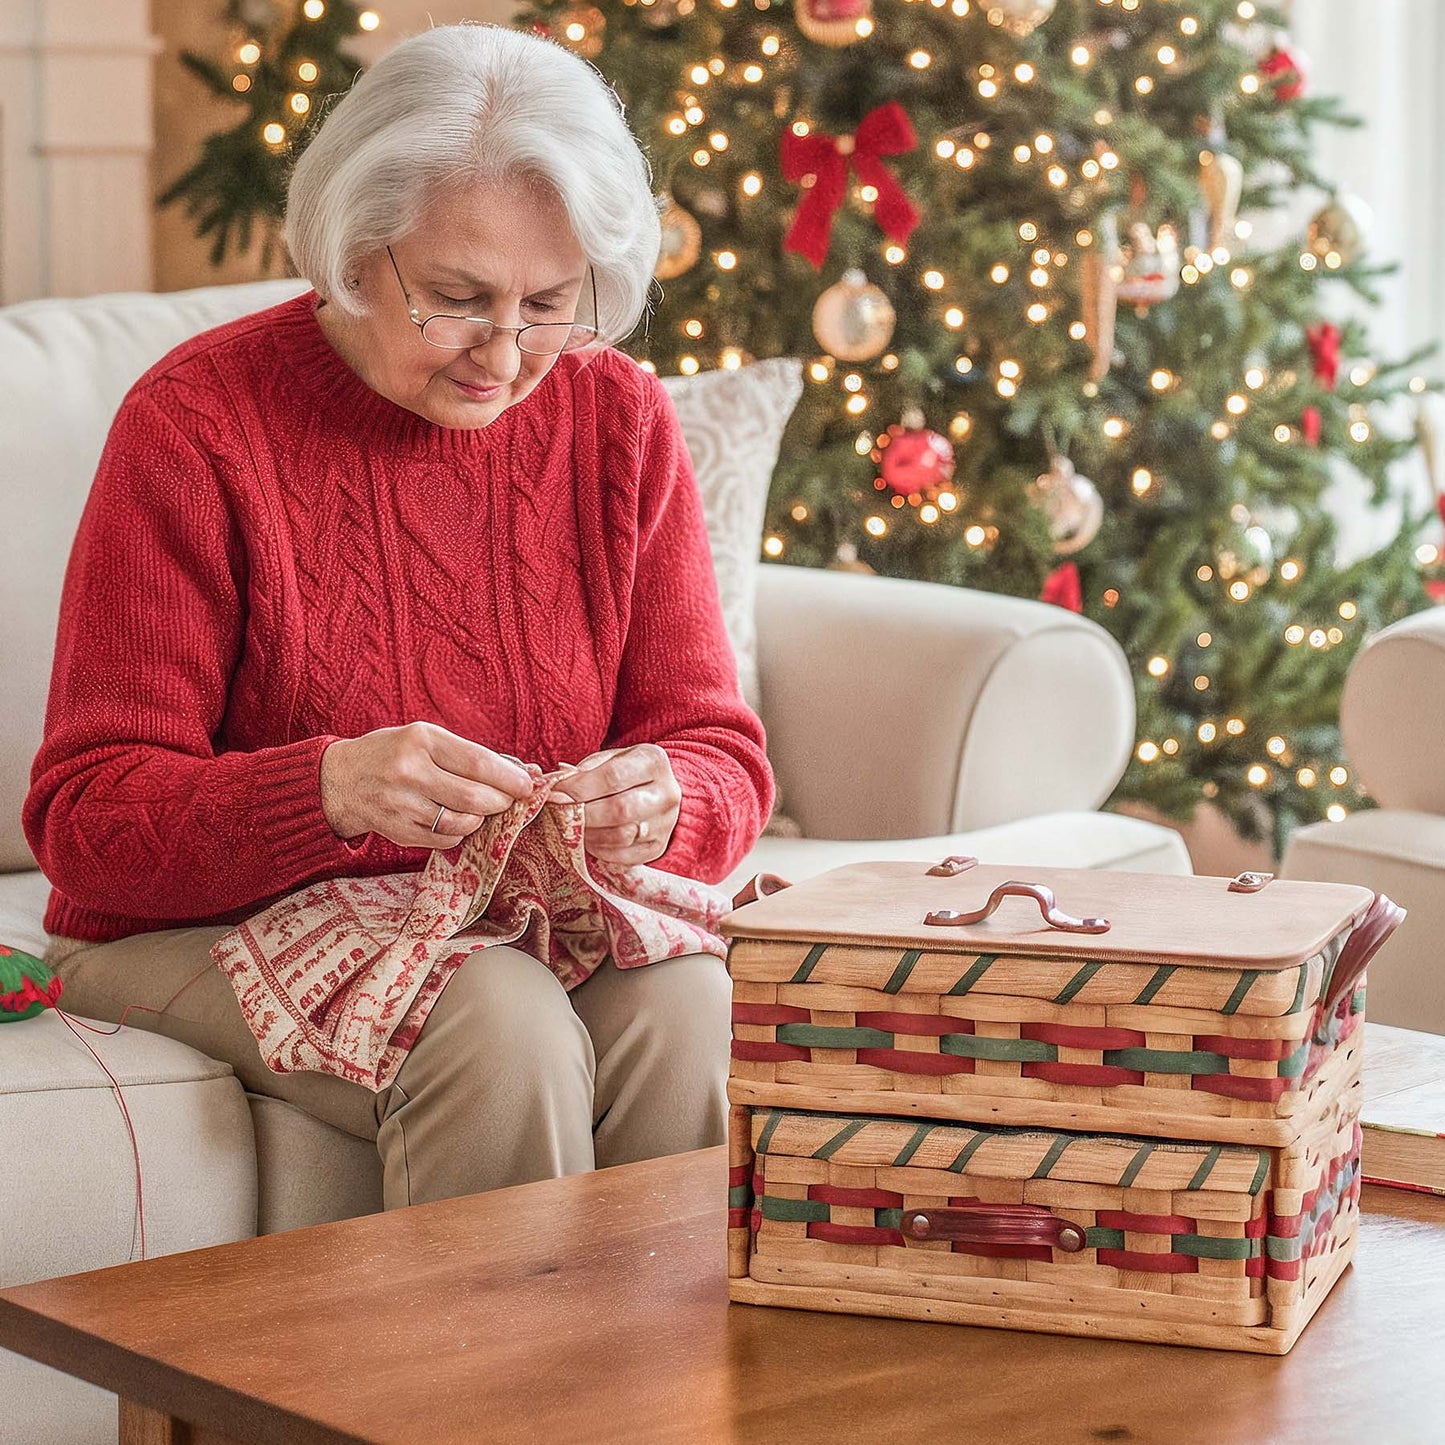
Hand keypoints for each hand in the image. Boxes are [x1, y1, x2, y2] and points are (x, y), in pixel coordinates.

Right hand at [320, 723, 533, 849]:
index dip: (510, 778)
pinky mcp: (397, 831)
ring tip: (479, 809)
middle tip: (507, 801)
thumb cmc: (393, 754)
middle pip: (474, 798)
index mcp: (421, 740)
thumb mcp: (427, 739)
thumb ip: (473, 754)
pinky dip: (459, 832)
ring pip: (462, 823)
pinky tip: (453, 820)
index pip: (478, 763)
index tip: (528, 786)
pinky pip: (444, 840)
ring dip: (480, 819)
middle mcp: (409, 771)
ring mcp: (401, 804)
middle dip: (501, 802)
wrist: (338, 780)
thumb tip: (524, 771)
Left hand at [549, 744, 680, 864]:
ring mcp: (666, 823)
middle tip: (560, 813)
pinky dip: (600, 850)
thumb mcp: (608, 759)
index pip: (613, 777)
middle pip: (619, 809)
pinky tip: (589, 839)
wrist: (655, 792)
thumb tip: (557, 786)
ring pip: (621, 836)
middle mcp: (666, 793)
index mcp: (653, 761)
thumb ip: (584, 770)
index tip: (555, 793)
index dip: (579, 788)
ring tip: (573, 827)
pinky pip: (623, 856)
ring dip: (589, 834)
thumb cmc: (624, 773)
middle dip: (583, 813)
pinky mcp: (658, 847)